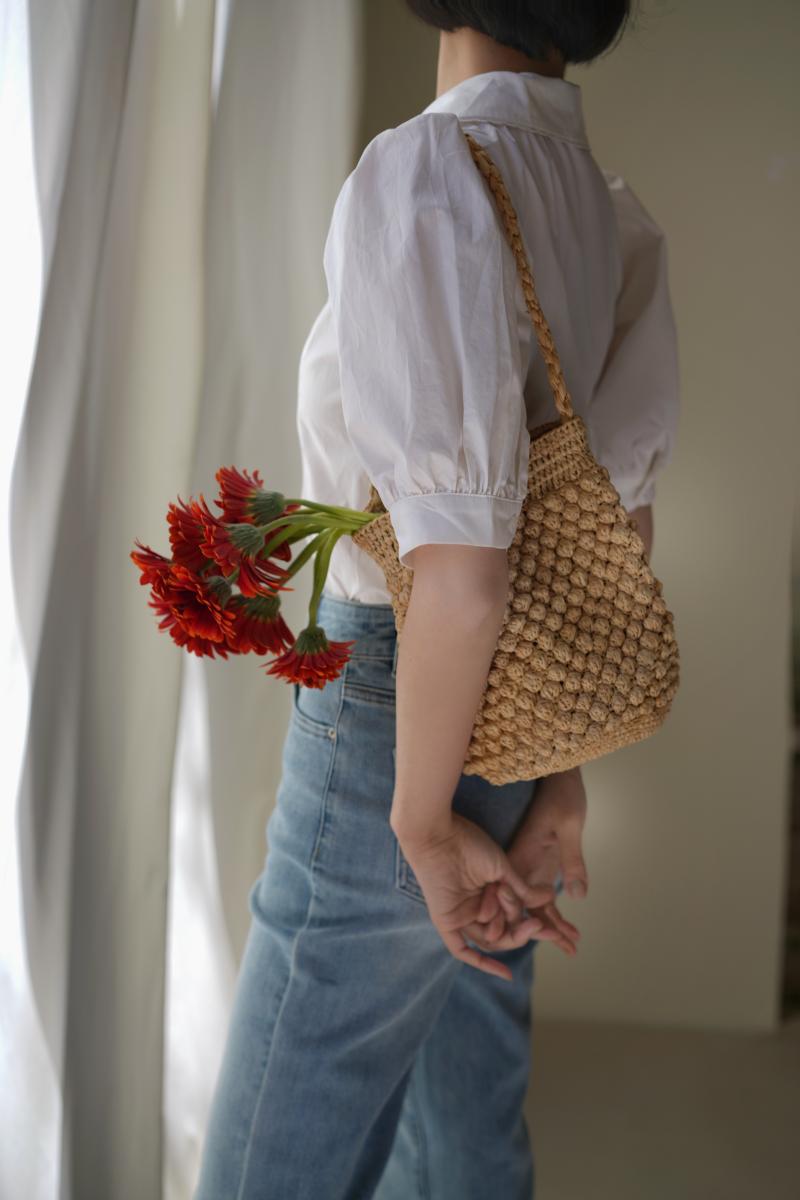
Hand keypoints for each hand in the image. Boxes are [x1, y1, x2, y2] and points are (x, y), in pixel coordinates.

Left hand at [395, 812, 556, 981]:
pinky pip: (461, 950)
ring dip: (504, 925)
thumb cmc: (469, 844)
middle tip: (538, 926)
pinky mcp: (446, 922)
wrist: (441, 834)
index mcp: (488, 893)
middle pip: (503, 933)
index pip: (512, 920)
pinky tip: (505, 974)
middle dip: (522, 932)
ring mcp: (460, 916)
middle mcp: (474, 907)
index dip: (531, 928)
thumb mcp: (502, 869)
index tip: (553, 931)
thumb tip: (548, 900)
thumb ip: (521, 890)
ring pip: (490, 937)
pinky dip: (482, 963)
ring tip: (506, 899)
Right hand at [465, 768, 588, 956]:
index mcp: (521, 856)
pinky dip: (556, 916)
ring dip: (552, 927)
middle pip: (523, 907)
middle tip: (568, 947)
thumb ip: (572, 861)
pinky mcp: (540, 868)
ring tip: (574, 947)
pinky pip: (543, 899)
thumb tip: (577, 897)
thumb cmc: (563, 796)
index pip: (515, 897)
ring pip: (534, 907)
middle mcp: (519, 866)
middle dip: (541, 931)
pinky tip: (573, 933)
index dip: (522, 920)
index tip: (542, 937)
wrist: (560, 777)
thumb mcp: (570, 826)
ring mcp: (529, 868)